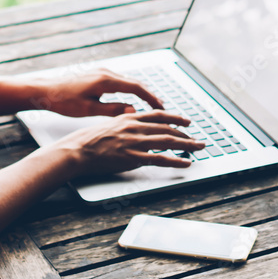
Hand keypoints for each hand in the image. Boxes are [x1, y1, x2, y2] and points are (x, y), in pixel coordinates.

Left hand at [27, 67, 164, 117]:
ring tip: (150, 105)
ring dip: (140, 92)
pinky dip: (129, 89)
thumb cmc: (64, 101)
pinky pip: (119, 81)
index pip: (136, 88)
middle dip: (149, 95)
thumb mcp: (89, 109)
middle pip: (134, 83)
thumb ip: (112, 110)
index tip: (162, 108)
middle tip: (162, 108)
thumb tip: (133, 111)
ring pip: (127, 81)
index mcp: (105, 80)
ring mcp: (101, 71)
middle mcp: (105, 72)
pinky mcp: (97, 74)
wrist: (46, 91)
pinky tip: (131, 99)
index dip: (151, 98)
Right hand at [55, 109, 205, 173]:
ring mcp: (135, 142)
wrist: (78, 149)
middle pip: (167, 128)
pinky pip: (161, 159)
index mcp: (129, 117)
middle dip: (186, 133)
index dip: (175, 118)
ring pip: (168, 141)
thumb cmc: (89, 139)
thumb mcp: (108, 124)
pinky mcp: (134, 157)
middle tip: (198, 139)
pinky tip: (186, 163)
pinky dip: (176, 160)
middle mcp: (135, 127)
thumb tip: (134, 124)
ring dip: (187, 145)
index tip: (186, 121)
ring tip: (199, 148)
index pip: (158, 115)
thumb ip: (124, 124)